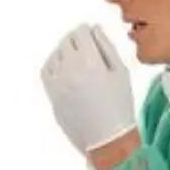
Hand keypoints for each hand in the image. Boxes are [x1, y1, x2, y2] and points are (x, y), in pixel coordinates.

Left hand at [41, 23, 136, 154]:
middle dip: (76, 38)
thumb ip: (107, 47)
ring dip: (66, 50)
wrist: (107, 139)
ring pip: (56, 54)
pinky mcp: (52, 94)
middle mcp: (71, 70)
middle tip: (86, 44)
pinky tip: (66, 67)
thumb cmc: (120, 106)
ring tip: (79, 57)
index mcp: (91, 62)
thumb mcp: (121, 73)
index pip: (81, 33)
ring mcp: (59, 83)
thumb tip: (94, 29)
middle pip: (67, 41)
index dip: (86, 30)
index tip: (91, 32)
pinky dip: (55, 63)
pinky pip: (47, 70)